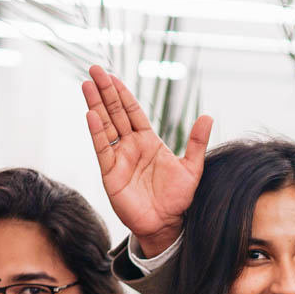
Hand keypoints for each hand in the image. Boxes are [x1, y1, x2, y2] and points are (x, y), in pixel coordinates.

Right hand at [82, 66, 211, 257]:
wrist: (167, 224)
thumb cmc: (178, 199)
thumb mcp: (192, 168)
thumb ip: (197, 142)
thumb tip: (208, 116)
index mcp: (149, 141)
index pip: (133, 111)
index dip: (123, 94)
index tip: (113, 76)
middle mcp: (131, 146)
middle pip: (115, 113)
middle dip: (105, 91)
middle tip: (95, 69)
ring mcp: (120, 158)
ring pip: (105, 126)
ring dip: (96, 105)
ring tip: (87, 84)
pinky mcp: (111, 173)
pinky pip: (102, 148)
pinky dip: (96, 131)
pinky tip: (90, 114)